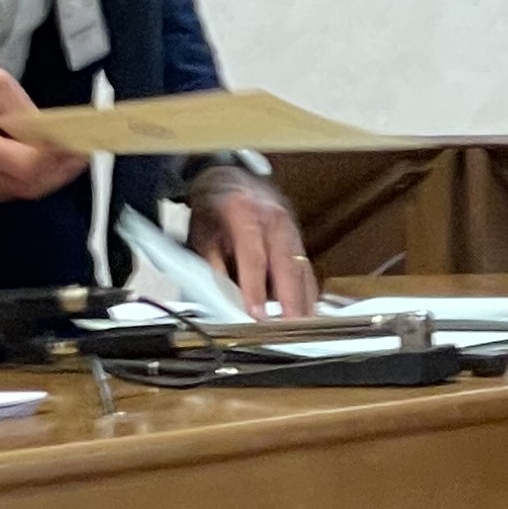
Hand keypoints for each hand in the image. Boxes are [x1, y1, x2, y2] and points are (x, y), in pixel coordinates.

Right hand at [0, 63, 86, 204]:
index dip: (56, 161)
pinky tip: (41, 168)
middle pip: (26, 186)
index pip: (24, 165)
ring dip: (47, 179)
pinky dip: (28, 182)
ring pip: (18, 193)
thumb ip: (22, 108)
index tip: (80, 148)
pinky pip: (6, 193)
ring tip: (67, 162)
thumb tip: (48, 131)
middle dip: (59, 173)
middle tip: (81, 157)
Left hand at [187, 170, 319, 315]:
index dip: (255, 287)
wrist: (230, 179)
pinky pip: (306, 268)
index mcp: (244, 212)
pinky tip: (306, 311)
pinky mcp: (297, 238)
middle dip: (291, 300)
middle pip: (287, 265)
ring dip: (303, 300)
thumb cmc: (214, 207)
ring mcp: (290, 227)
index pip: (254, 256)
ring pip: (302, 268)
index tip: (257, 313)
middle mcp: (274, 219)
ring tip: (302, 328)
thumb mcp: (200, 233)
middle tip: (291, 329)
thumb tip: (223, 298)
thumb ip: (211, 265)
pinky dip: (307, 291)